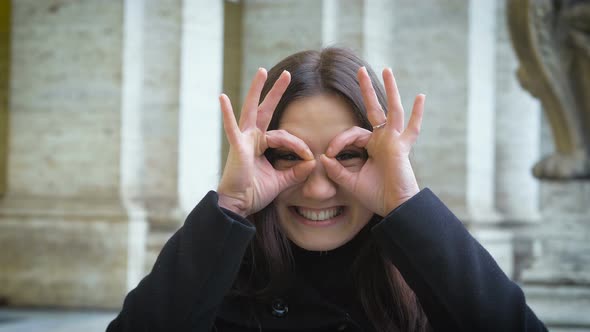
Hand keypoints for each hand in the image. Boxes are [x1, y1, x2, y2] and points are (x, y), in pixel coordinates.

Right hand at [217, 68, 315, 216]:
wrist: (240, 205)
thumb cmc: (256, 193)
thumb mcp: (281, 181)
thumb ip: (296, 171)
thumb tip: (313, 163)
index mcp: (261, 144)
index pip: (284, 136)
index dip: (299, 146)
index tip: (309, 158)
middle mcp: (251, 138)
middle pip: (265, 109)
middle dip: (275, 91)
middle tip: (287, 73)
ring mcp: (243, 140)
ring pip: (250, 110)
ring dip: (256, 90)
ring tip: (262, 72)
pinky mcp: (237, 147)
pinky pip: (231, 128)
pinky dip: (226, 113)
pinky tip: (222, 97)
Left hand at [320, 67, 424, 216]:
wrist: (395, 207)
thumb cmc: (376, 196)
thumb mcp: (349, 182)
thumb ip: (336, 170)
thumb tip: (323, 157)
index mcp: (372, 147)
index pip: (351, 134)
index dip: (338, 141)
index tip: (329, 154)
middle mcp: (384, 140)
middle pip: (374, 109)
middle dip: (366, 90)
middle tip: (360, 70)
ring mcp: (394, 141)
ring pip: (392, 110)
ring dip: (389, 89)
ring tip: (386, 69)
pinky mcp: (401, 147)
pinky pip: (411, 128)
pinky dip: (417, 114)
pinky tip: (420, 96)